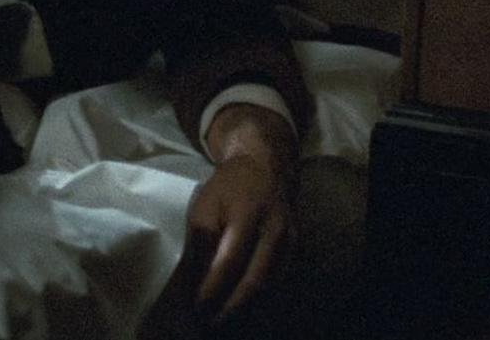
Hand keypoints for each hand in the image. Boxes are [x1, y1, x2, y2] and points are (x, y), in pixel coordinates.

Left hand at [177, 103, 298, 326]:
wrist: (266, 167)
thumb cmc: (228, 187)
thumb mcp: (204, 205)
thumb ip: (201, 241)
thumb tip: (193, 279)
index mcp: (247, 216)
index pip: (230, 262)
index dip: (213, 288)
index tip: (198, 307)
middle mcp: (274, 231)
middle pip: (255, 280)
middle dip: (232, 306)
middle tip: (211, 323)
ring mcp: (290, 241)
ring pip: (270, 284)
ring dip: (248, 306)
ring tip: (224, 320)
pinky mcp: (296, 248)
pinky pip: (279, 278)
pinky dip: (262, 296)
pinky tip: (245, 307)